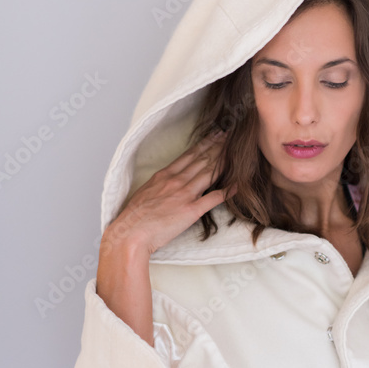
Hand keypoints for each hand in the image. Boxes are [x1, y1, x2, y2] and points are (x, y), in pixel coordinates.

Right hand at [102, 130, 235, 256]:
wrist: (130, 233)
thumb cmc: (134, 217)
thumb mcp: (145, 193)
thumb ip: (159, 185)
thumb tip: (165, 183)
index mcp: (164, 176)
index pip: (189, 155)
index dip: (205, 144)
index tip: (215, 135)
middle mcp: (176, 181)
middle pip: (202, 160)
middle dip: (218, 146)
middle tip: (232, 135)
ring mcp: (184, 195)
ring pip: (208, 173)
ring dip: (224, 161)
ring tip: (236, 151)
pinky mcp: (191, 211)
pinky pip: (213, 199)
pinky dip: (227, 191)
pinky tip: (238, 185)